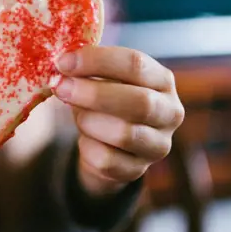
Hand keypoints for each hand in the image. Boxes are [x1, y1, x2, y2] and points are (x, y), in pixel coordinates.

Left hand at [54, 46, 184, 195]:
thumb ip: (89, 70)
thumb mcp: (103, 79)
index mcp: (162, 81)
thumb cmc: (106, 100)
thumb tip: (64, 65)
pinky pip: (107, 160)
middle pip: (139, 102)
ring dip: (89, 121)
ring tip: (76, 114)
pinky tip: (85, 138)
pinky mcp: (138, 170)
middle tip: (61, 86)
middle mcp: (169, 113)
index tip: (64, 62)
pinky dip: (87, 147)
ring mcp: (157, 145)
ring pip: (123, 135)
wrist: (108, 144)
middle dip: (93, 93)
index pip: (136, 64)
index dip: (98, 61)